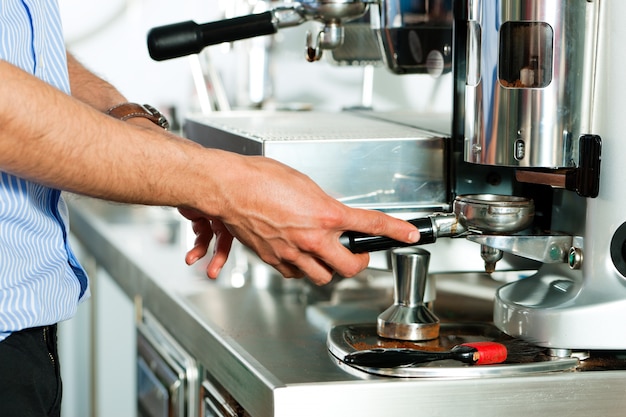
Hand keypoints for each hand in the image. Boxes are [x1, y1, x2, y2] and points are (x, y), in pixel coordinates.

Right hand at [185, 153, 419, 284]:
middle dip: (358, 263)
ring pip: (322, 277)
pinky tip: (300, 257)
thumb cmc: (260, 178)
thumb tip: (330, 212)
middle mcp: (312, 238)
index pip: (371, 224)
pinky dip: (302, 269)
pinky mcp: (274, 259)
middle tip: (357, 253)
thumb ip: (322, 203)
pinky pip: (295, 274)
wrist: (229, 188)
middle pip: (349, 268)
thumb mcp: (303, 183)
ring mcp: (292, 252)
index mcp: (325, 214)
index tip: (409, 234)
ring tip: (327, 256)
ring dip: (329, 269)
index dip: (396, 231)